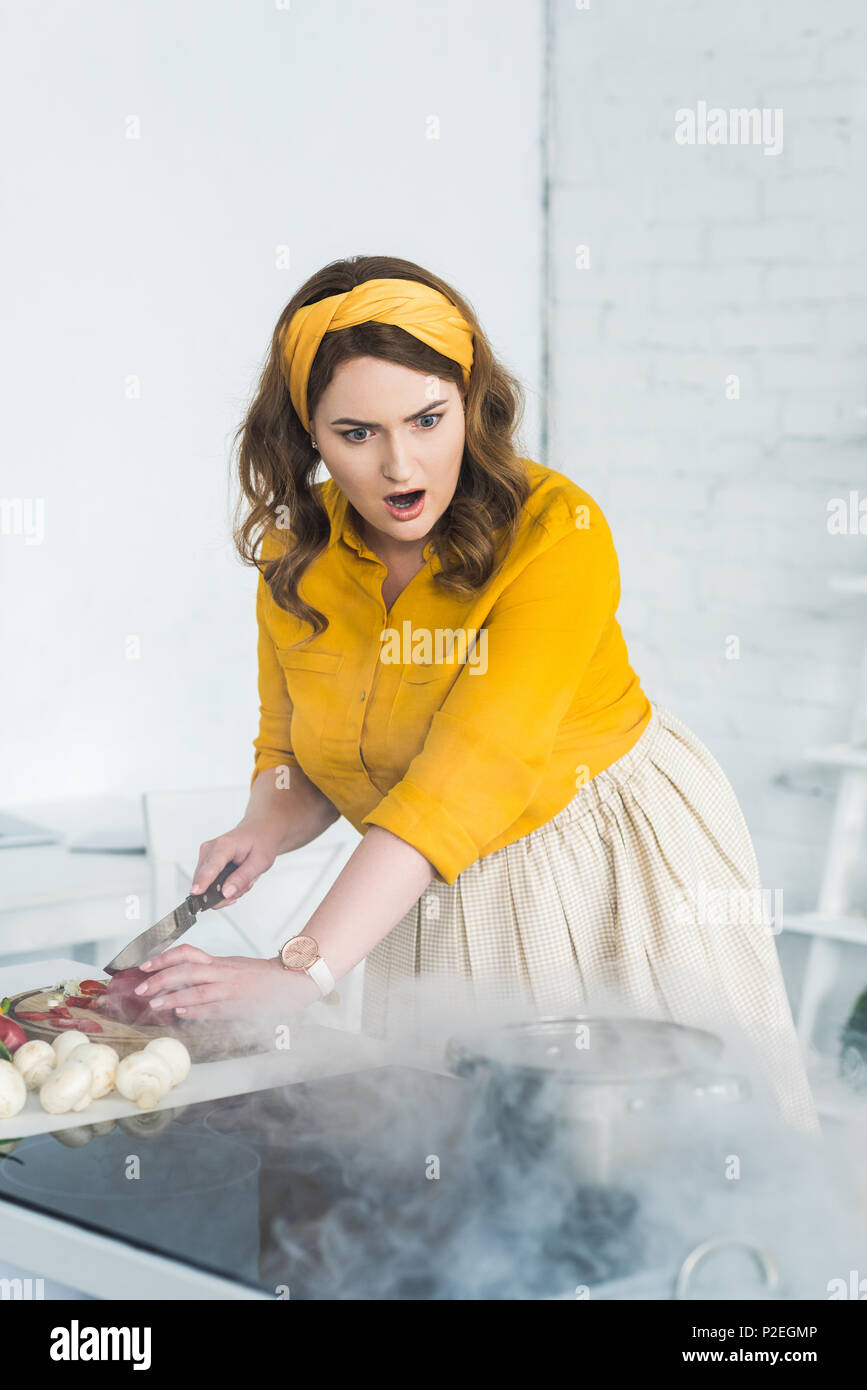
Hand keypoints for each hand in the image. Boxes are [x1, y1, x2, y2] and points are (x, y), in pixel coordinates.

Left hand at [135, 944, 320, 1020]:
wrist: (289, 983)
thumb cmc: (260, 977)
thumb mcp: (233, 967)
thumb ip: (209, 973)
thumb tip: (180, 982)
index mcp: (220, 962)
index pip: (187, 954)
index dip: (164, 958)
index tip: (145, 965)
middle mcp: (223, 974)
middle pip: (186, 972)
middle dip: (160, 980)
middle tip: (141, 988)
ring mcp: (229, 991)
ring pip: (196, 992)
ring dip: (171, 998)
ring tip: (154, 1004)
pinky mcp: (236, 1008)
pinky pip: (211, 1010)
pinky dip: (194, 1011)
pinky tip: (180, 1013)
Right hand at [192, 820, 282, 907]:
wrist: (259, 829)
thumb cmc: (261, 841)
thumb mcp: (261, 861)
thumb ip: (242, 878)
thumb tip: (226, 893)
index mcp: (224, 845)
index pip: (210, 868)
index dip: (202, 882)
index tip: (196, 893)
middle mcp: (210, 849)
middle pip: (206, 882)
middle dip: (227, 892)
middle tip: (246, 884)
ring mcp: (205, 855)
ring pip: (209, 886)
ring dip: (229, 889)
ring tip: (244, 878)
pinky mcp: (206, 861)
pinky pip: (210, 883)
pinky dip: (226, 885)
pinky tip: (237, 877)